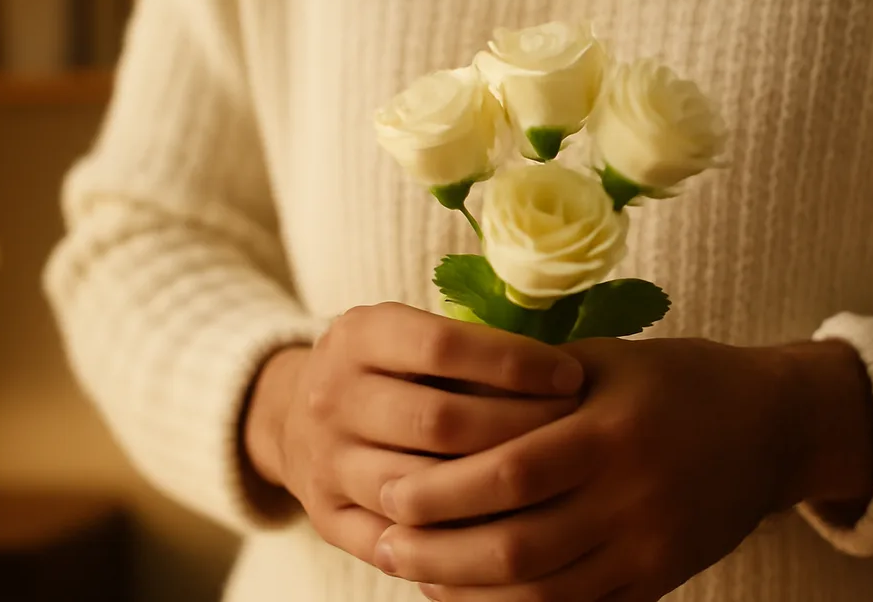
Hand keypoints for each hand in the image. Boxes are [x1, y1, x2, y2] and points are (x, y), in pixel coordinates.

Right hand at [242, 302, 585, 566]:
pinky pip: (399, 539)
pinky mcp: (326, 517)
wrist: (296, 415)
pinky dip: (455, 538)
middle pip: (438, 420)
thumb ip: (470, 348)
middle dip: (519, 427)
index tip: (571, 377)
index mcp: (357, 336)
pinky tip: (508, 528)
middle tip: (575, 432)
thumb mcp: (412, 334)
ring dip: (494, 489)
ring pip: (421, 487)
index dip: (515, 363)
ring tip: (553, 482)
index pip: (444, 346)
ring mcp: (324, 461)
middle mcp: (331, 396)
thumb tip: (562, 371)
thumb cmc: (391, 371)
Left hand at [373, 337, 872, 601]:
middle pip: (517, 544)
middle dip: (438, 550)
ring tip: (417, 571)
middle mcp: (633, 496)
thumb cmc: (681, 380)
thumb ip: (532, 384)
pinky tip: (474, 594)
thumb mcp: (611, 361)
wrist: (773, 427)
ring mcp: (650, 547)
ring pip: (542, 593)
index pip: (509, 471)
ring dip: (467, 590)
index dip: (440, 490)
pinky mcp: (660, 580)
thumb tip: (440, 400)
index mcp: (613, 430)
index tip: (388, 492)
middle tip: (384, 541)